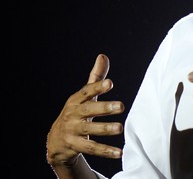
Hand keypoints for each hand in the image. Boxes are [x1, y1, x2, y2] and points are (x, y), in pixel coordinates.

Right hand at [46, 54, 124, 169]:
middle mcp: (73, 115)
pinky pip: (91, 148)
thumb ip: (95, 78)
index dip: (97, 87)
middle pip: (88, 111)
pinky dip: (106, 151)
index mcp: (76, 100)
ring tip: (120, 128)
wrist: (56, 140)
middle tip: (121, 106)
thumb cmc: (76, 113)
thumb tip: (103, 55)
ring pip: (89, 130)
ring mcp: (72, 131)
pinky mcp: (75, 146)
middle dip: (104, 108)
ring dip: (105, 129)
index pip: (86, 92)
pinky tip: (119, 152)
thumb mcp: (83, 96)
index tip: (110, 83)